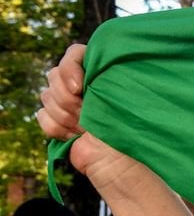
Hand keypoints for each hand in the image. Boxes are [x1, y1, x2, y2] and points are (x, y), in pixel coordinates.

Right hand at [37, 44, 143, 192]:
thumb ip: (104, 75)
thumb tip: (88, 67)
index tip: (79, 88)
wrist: (122, 162)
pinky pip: (42, 116)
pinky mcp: (57, 121)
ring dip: (66, 116)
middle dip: (69, 99)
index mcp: (102, 72)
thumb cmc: (130, 129)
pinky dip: (57, 128)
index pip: (74, 53)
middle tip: (88, 114)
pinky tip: (75, 136)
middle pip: (54, 75)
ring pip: (46, 96)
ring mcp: (68, 102)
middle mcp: (83, 84)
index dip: (70, 68)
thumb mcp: (123, 97)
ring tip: (86, 128)